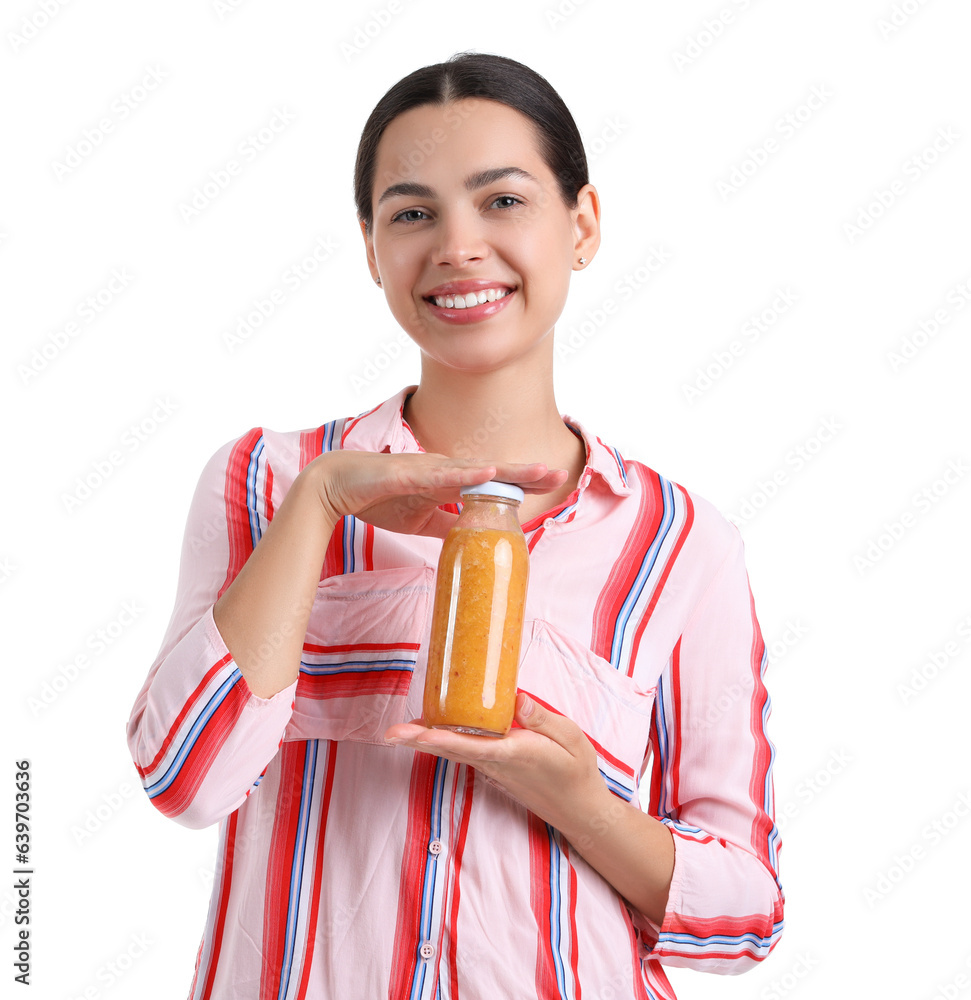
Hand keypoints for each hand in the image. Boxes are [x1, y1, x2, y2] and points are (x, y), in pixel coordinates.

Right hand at [304, 450, 567, 537]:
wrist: (336, 486)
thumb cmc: (379, 497)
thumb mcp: (421, 520)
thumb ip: (449, 526)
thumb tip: (476, 539)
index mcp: (449, 481)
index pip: (493, 483)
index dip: (523, 482)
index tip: (554, 482)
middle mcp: (444, 470)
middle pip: (492, 472)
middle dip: (526, 474)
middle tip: (560, 474)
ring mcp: (427, 469)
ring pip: (473, 470)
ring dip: (505, 471)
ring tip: (536, 472)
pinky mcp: (407, 473)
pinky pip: (439, 473)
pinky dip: (464, 473)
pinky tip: (486, 473)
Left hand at [384, 692, 604, 829]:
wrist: (579, 809)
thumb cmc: (576, 770)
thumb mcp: (570, 737)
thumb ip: (542, 718)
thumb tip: (516, 697)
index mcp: (516, 753)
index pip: (474, 745)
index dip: (445, 739)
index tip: (420, 734)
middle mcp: (497, 763)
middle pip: (452, 750)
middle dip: (420, 741)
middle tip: (389, 733)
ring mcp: (493, 769)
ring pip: (453, 752)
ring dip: (425, 742)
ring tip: (398, 730)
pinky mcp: (493, 768)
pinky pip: (462, 753)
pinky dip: (442, 743)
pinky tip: (429, 733)